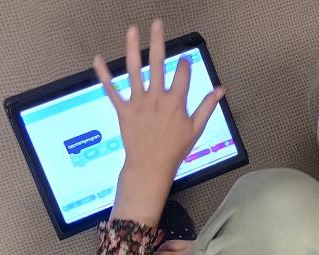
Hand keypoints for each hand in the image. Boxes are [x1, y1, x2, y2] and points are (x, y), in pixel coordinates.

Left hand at [92, 19, 224, 226]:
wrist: (150, 167)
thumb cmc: (174, 150)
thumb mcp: (195, 129)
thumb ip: (207, 107)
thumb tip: (221, 90)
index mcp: (176, 102)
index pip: (182, 73)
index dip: (184, 64)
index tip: (183, 60)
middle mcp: (157, 98)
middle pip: (158, 63)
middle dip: (158, 41)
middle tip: (157, 23)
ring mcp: (138, 103)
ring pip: (134, 70)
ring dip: (132, 48)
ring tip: (132, 29)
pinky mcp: (123, 111)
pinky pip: (112, 90)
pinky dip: (104, 75)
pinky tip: (97, 59)